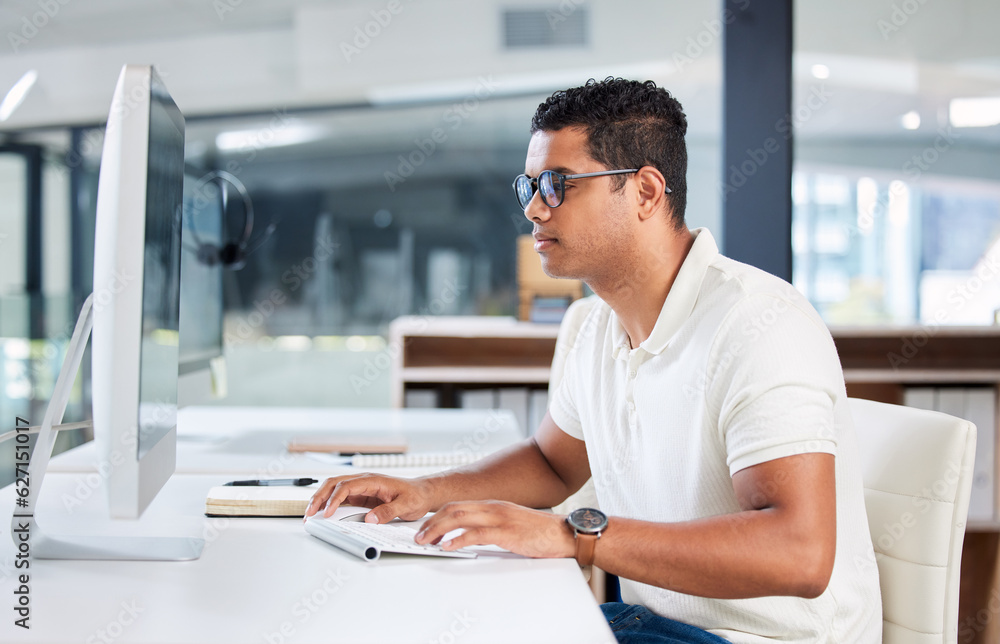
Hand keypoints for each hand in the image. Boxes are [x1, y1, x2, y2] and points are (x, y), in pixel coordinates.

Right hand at [303, 473, 433, 522]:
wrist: (423, 493)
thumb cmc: (415, 495)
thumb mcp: (406, 505)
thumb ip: (388, 512)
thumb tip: (370, 519)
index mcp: (373, 480)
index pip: (347, 486)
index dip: (334, 499)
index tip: (327, 513)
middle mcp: (364, 481)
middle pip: (334, 484)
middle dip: (319, 497)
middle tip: (309, 513)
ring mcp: (361, 488)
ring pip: (334, 489)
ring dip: (320, 499)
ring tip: (310, 514)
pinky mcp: (361, 497)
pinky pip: (341, 498)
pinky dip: (329, 504)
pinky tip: (322, 513)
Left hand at [414, 500, 576, 558]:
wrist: (565, 533)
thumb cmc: (541, 532)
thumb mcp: (512, 525)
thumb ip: (492, 528)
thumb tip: (473, 537)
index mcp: (494, 506)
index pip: (458, 506)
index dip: (438, 516)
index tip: (425, 528)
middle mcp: (494, 508)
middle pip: (453, 509)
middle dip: (431, 522)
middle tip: (418, 536)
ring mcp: (500, 518)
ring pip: (460, 518)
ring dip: (438, 530)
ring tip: (425, 541)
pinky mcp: (507, 532)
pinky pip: (477, 533)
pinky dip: (458, 539)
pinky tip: (448, 546)